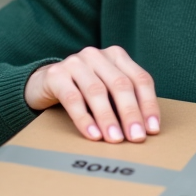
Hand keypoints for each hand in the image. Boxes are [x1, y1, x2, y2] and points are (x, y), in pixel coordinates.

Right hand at [24, 46, 159, 143]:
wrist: (43, 84)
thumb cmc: (83, 90)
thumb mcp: (107, 90)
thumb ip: (124, 101)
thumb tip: (145, 129)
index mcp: (117, 56)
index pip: (140, 79)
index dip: (148, 104)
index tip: (153, 129)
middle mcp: (97, 55)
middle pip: (120, 85)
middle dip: (131, 113)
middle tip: (136, 137)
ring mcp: (75, 62)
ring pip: (97, 91)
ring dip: (108, 118)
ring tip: (115, 139)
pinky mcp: (56, 74)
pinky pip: (73, 98)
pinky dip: (84, 119)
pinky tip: (93, 135)